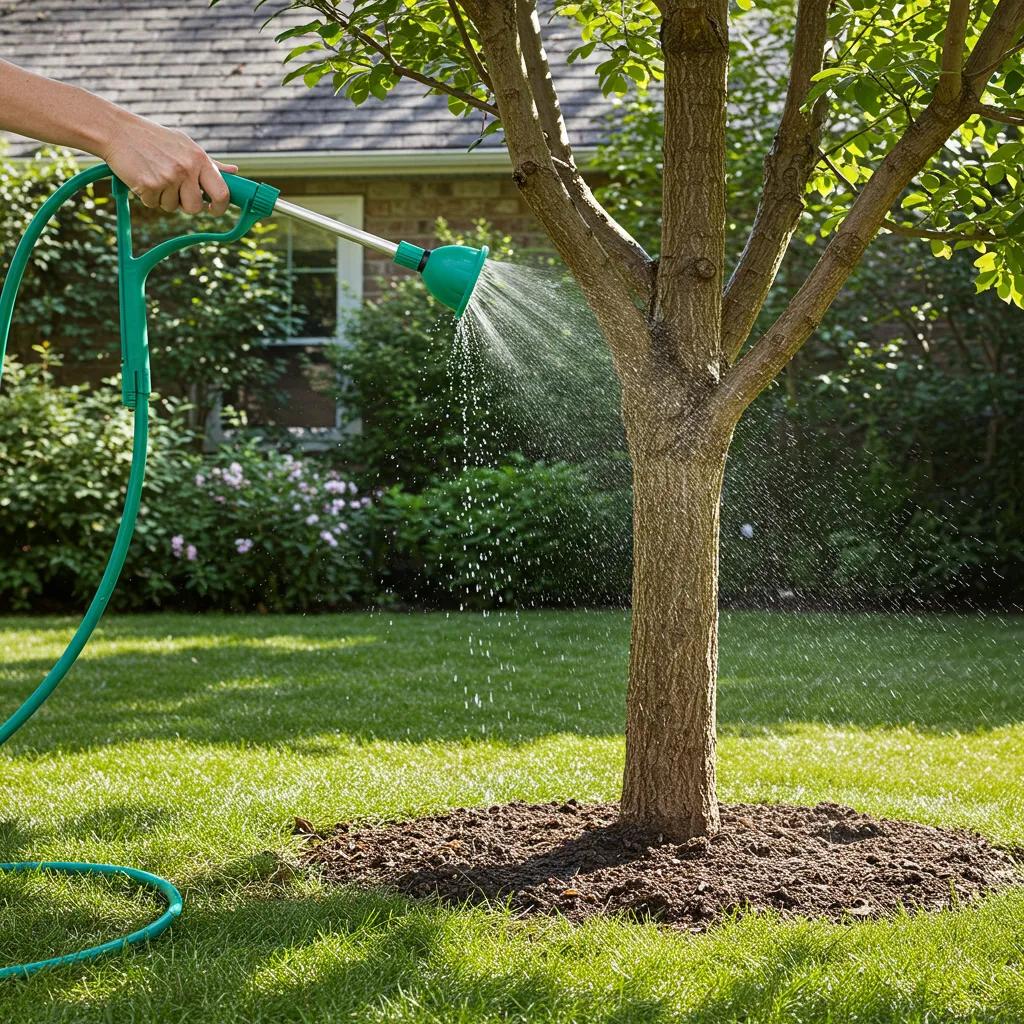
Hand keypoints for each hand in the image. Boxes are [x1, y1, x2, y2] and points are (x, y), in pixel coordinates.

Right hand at [100, 112, 237, 215]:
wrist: (118, 131)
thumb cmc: (155, 139)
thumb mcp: (185, 145)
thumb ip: (210, 163)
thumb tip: (234, 172)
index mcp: (200, 159)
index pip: (222, 193)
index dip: (220, 207)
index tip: (213, 209)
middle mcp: (187, 169)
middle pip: (195, 208)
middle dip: (186, 204)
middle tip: (174, 190)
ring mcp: (168, 178)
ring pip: (173, 207)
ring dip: (164, 198)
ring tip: (154, 175)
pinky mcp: (149, 186)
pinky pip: (154, 204)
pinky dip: (148, 196)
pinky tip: (142, 177)